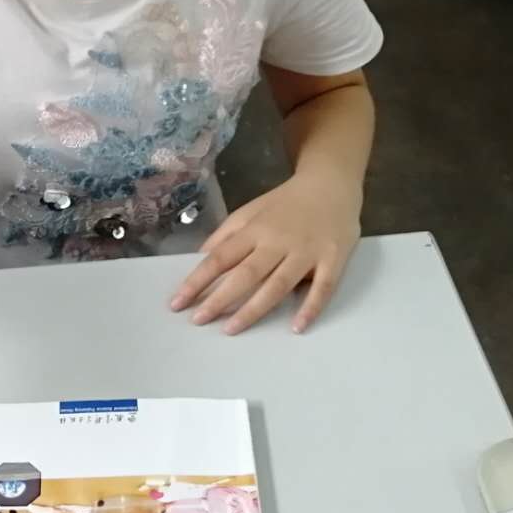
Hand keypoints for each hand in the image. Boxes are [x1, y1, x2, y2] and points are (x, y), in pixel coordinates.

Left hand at [170, 172, 361, 334]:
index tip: (178, 302)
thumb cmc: (285, 203)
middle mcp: (278, 242)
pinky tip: (296, 327)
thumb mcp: (250, 211)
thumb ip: (226, 234)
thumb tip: (200, 258)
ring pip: (279, 284)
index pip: (220, 258)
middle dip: (220, 299)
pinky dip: (311, 308)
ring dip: (255, 309)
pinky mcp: (334, 259)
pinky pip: (323, 287)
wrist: (331, 183)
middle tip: (198, 321)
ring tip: (231, 330)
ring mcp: (307, 251)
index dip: (197, 281)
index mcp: (255, 230)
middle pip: (246, 274)